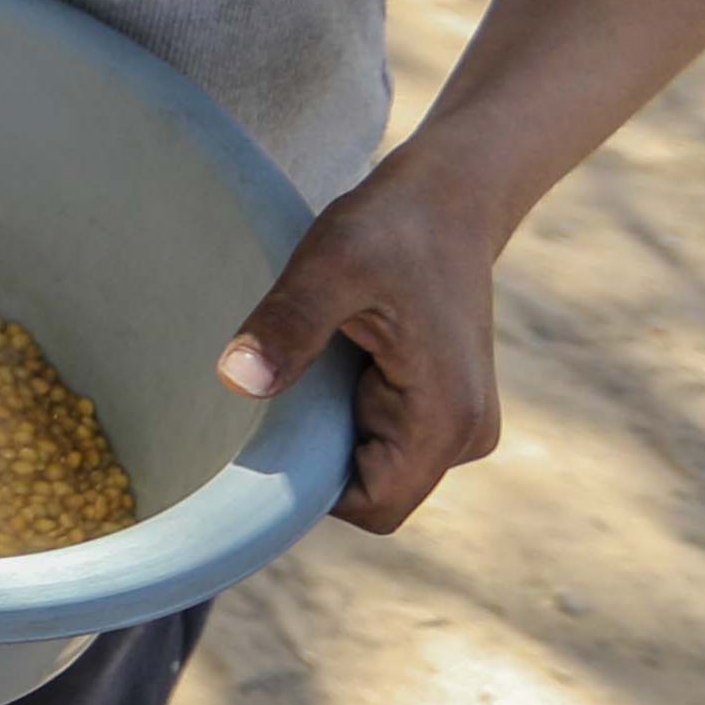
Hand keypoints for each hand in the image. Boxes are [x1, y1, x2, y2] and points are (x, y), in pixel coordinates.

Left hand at [217, 170, 507, 534]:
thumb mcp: (330, 265)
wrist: (449, 197)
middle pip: (374, 493)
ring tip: (313, 365)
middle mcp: (466, 435)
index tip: (267, 434)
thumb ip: (289, 324)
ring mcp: (460, 424)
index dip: (313, 490)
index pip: (374, 507)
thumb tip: (237, 381)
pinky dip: (347, 415)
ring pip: (376, 468)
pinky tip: (331, 364)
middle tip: (284, 385)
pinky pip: (383, 440)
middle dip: (319, 457)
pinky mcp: (444, 407)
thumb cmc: (390, 227)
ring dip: (332, 433)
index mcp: (448, 419)